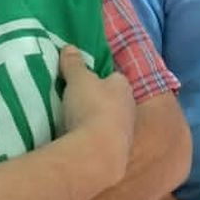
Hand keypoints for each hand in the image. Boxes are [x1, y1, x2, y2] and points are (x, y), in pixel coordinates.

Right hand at [58, 46, 134, 174]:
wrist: (99, 150)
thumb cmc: (92, 106)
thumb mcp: (78, 80)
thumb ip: (74, 64)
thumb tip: (70, 47)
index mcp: (123, 86)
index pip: (114, 77)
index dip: (100, 78)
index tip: (85, 81)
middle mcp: (130, 107)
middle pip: (114, 100)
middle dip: (100, 101)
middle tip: (78, 102)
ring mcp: (126, 131)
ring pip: (112, 121)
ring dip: (98, 122)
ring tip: (76, 123)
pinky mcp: (119, 152)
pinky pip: (105, 140)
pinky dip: (95, 139)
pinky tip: (81, 141)